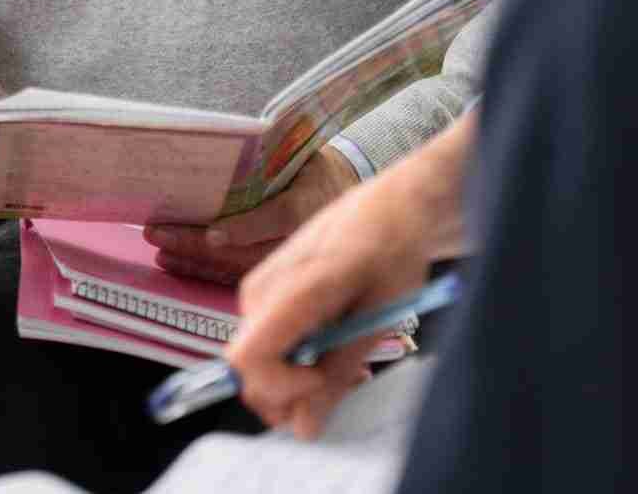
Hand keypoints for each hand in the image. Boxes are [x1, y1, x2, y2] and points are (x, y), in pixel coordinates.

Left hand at [142, 145, 360, 284]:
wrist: (337, 193)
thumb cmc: (307, 166)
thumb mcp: (297, 153)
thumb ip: (269, 156)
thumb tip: (228, 147)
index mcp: (309, 203)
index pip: (280, 218)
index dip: (246, 229)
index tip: (213, 234)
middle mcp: (300, 240)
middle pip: (246, 251)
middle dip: (197, 245)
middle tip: (158, 232)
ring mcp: (287, 260)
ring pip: (236, 268)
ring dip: (193, 261)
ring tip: (159, 248)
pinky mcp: (273, 271)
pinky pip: (233, 276)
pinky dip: (202, 270)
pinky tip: (175, 262)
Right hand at [224, 167, 435, 436]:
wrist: (391, 207)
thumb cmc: (392, 254)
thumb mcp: (378, 319)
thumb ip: (336, 373)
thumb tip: (302, 430)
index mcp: (291, 290)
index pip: (245, 362)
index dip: (283, 390)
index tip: (328, 380)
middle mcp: (259, 291)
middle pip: (249, 373)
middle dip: (295, 392)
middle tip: (348, 377)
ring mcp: (256, 291)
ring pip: (260, 363)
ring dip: (300, 378)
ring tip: (349, 363)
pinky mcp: (263, 293)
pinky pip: (267, 344)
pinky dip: (297, 359)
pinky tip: (335, 346)